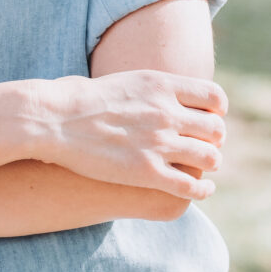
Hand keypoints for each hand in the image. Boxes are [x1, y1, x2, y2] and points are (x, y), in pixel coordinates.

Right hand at [25, 69, 226, 200]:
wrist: (53, 119)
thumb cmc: (80, 98)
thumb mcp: (124, 81)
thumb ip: (153, 88)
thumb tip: (166, 93)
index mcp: (160, 84)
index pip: (214, 98)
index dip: (217, 111)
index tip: (209, 119)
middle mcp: (165, 111)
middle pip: (215, 129)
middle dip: (214, 139)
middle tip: (206, 146)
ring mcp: (158, 142)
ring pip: (209, 158)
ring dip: (209, 164)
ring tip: (204, 168)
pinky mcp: (148, 172)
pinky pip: (192, 187)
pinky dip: (202, 190)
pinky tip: (199, 190)